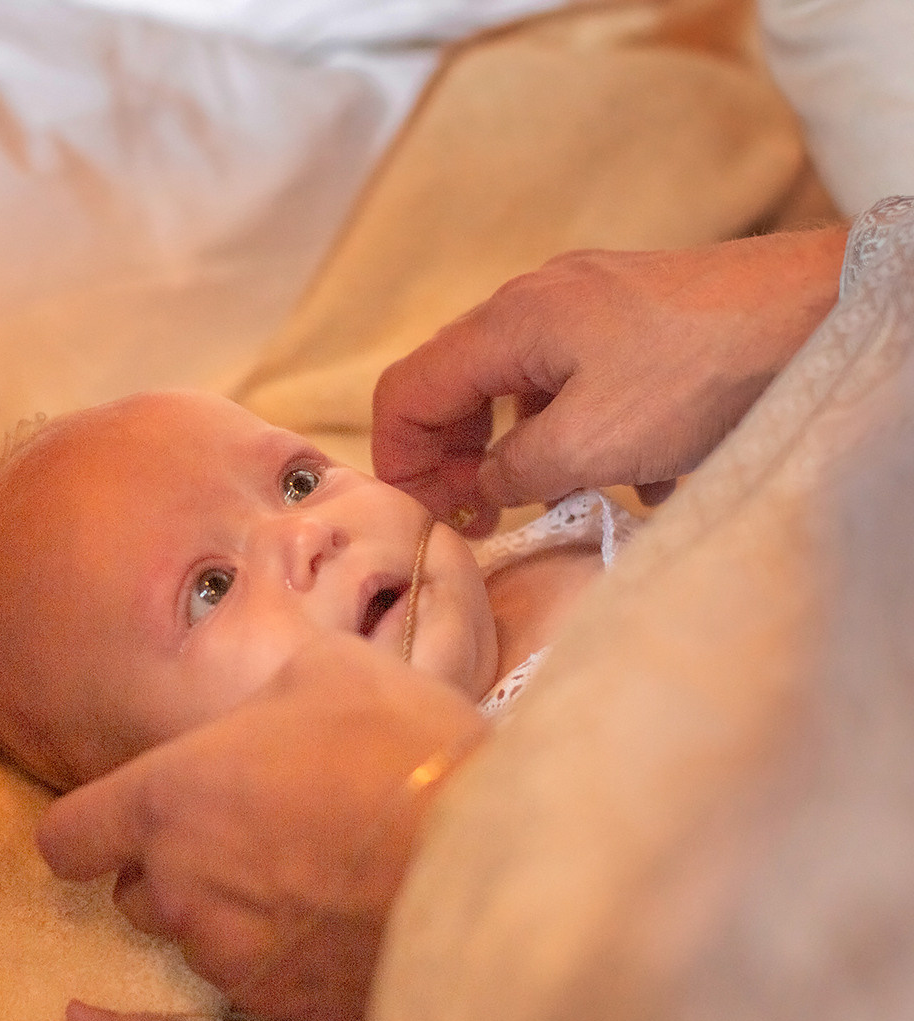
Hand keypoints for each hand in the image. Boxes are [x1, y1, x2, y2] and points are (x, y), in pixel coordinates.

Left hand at [38, 635, 484, 1020]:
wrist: (501, 868)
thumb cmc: (406, 754)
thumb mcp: (332, 671)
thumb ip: (270, 683)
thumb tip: (270, 678)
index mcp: (167, 801)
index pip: (66, 838)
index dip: (90, 828)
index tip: (129, 820)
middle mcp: (180, 889)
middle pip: (134, 894)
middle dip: (174, 870)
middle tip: (252, 838)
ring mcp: (231, 958)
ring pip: (200, 941)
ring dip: (234, 916)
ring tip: (316, 879)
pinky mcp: (285, 1008)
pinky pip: (261, 983)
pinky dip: (286, 960)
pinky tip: (347, 924)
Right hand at [371, 227, 846, 534]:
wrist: (818, 313)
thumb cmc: (702, 373)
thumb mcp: (587, 446)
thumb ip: (512, 474)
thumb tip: (486, 487)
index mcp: (507, 324)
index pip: (407, 392)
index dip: (400, 460)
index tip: (428, 515)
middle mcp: (534, 303)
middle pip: (455, 388)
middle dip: (456, 459)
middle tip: (480, 518)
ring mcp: (585, 305)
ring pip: (516, 388)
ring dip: (520, 451)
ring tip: (556, 501)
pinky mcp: (633, 319)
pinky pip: (573, 381)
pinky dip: (575, 430)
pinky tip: (627, 469)